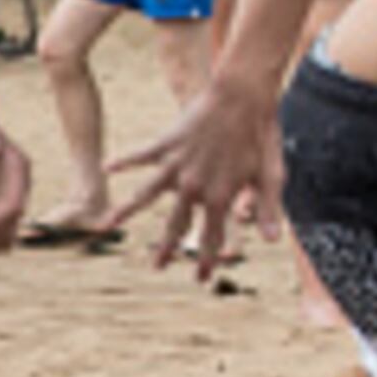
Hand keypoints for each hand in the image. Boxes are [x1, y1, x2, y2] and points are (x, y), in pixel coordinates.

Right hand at [104, 76, 278, 276]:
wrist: (243, 97)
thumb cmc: (261, 135)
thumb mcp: (271, 176)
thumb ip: (269, 209)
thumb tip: (271, 242)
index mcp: (219, 196)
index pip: (211, 236)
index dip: (207, 259)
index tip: (200, 278)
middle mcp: (192, 186)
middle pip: (175, 224)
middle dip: (166, 249)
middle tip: (157, 267)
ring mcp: (176, 165)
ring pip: (146, 194)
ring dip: (126, 211)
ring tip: (105, 225)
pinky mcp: (166, 144)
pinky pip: (139, 155)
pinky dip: (123, 161)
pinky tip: (106, 168)